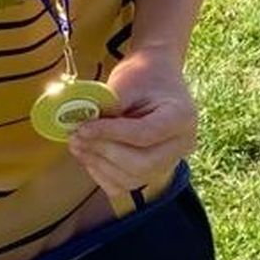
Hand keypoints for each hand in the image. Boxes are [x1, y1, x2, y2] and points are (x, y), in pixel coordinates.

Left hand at [68, 50, 196, 197]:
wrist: (156, 76)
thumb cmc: (142, 75)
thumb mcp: (126, 82)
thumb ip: (108, 107)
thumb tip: (81, 127)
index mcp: (182, 116)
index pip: (145, 134)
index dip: (110, 134)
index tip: (83, 127)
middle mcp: (182, 144)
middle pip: (142, 163)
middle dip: (104, 152)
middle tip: (76, 137)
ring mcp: (171, 161)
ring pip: (133, 178)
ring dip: (99, 165)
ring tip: (77, 145)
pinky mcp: (154, 171)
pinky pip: (126, 185)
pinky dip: (103, 175)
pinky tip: (88, 157)